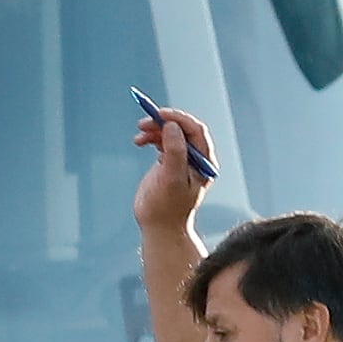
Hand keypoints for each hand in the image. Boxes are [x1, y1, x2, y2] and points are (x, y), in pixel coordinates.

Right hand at [132, 106, 217, 235]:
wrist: (159, 227)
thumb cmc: (167, 207)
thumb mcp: (172, 179)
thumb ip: (175, 152)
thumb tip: (172, 126)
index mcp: (204, 162)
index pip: (195, 130)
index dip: (178, 119)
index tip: (159, 114)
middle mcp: (196, 158)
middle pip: (182, 129)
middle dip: (163, 122)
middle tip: (144, 123)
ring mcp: (182, 160)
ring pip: (171, 134)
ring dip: (155, 130)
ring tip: (139, 135)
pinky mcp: (169, 163)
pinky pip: (162, 142)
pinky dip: (151, 138)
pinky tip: (140, 142)